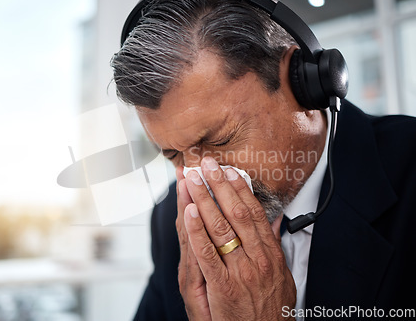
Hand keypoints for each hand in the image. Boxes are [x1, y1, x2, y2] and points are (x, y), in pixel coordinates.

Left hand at [176, 157, 295, 319]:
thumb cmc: (271, 310)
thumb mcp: (283, 277)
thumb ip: (275, 246)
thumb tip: (273, 221)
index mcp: (271, 255)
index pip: (254, 213)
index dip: (240, 190)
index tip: (229, 171)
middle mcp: (257, 259)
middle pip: (236, 213)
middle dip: (219, 186)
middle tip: (207, 165)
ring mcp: (240, 272)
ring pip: (220, 228)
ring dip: (204, 199)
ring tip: (192, 179)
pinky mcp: (222, 286)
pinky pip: (207, 253)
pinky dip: (197, 230)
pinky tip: (189, 211)